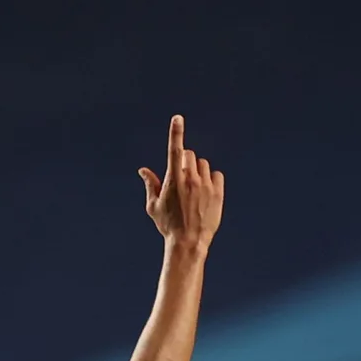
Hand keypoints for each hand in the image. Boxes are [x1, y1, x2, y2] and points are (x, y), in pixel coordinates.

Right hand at [138, 114, 224, 252]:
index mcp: (173, 180)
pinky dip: (211, 179)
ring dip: (197, 171)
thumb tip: (143, 170)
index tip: (178, 118)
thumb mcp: (154, 206)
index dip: (176, 132)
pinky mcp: (218, 192)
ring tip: (193, 190)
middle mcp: (191, 179)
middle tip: (182, 180)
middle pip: (189, 155)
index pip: (174, 150)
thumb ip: (150, 184)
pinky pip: (216, 175)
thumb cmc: (168, 226)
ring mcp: (206, 185)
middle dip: (184, 162)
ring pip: (203, 164)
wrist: (188, 243)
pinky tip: (205, 193)